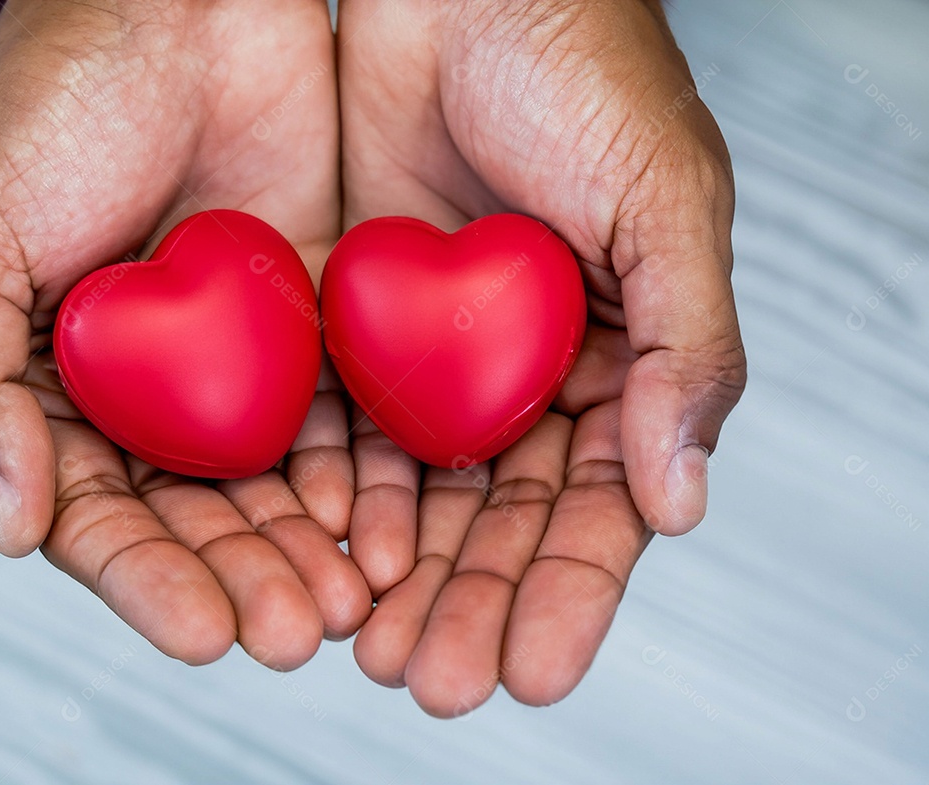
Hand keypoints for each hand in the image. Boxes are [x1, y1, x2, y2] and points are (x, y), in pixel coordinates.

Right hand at [0, 0, 367, 668]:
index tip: (204, 632)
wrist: (178, 1)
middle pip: (199, 514)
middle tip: (296, 633)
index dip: (149, 579)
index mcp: (58, 385)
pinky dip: (362, 471)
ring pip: (277, 480)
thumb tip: (11, 525)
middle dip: (245, 578)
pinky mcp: (314, 323)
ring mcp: (236, 361)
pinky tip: (388, 521)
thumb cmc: (56, 101)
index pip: (100, 512)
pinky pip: (343, 412)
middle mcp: (150, 389)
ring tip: (351, 600)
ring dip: (311, 546)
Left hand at [337, 0, 745, 713]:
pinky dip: (341, 493)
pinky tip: (324, 552)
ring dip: (400, 574)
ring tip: (368, 649)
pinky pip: (353, 427)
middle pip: (505, 520)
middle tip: (434, 684)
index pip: (604, 503)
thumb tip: (682, 500)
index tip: (531, 670)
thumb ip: (688, 350)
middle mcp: (536, 373)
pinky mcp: (370, 326)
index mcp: (623, 359)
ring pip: (426, 494)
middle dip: (472, 604)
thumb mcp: (664, 202)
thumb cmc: (583, 69)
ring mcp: (449, 357)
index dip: (571, 591)